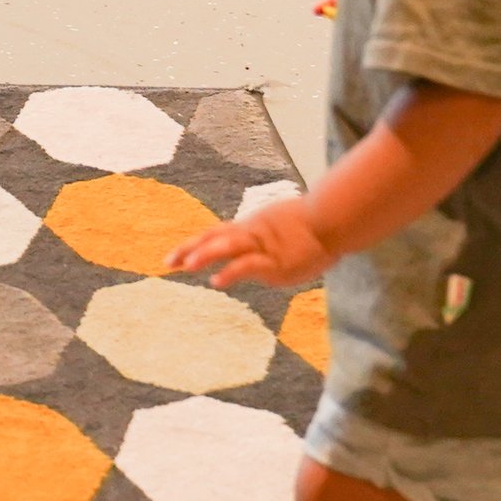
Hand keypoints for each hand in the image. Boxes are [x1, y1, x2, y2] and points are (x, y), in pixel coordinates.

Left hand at [169, 195, 334, 289]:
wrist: (333, 220)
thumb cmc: (315, 224)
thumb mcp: (284, 229)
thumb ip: (269, 239)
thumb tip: (263, 251)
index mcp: (252, 227)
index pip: (217, 233)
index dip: (195, 243)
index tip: (175, 255)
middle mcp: (252, 234)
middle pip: (214, 238)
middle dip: (190, 249)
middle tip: (166, 262)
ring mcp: (264, 247)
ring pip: (228, 247)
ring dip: (205, 255)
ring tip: (184, 265)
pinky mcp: (276, 261)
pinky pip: (248, 265)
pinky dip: (231, 272)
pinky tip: (217, 280)